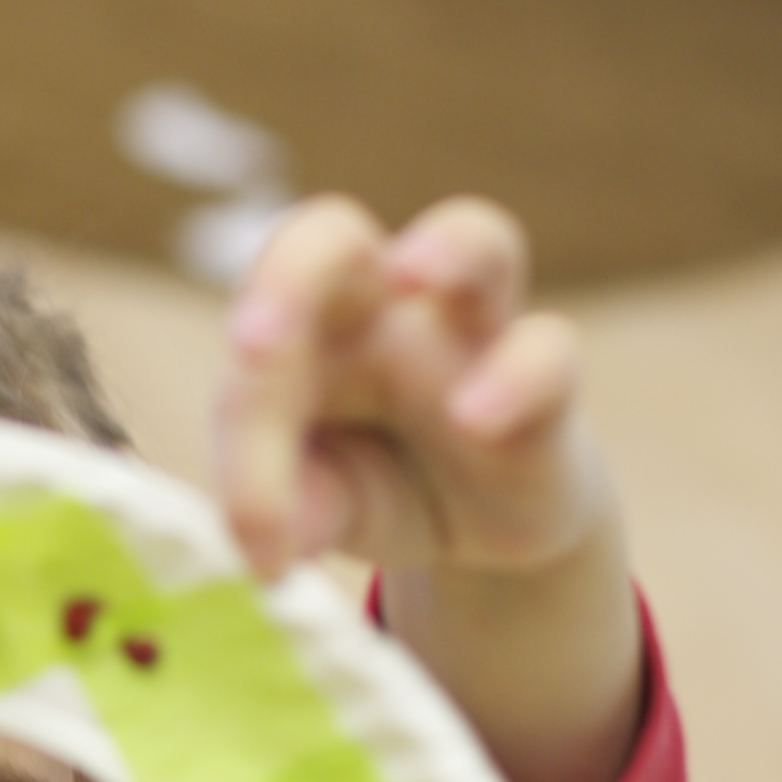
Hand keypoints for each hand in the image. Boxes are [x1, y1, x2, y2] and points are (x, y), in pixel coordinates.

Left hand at [209, 196, 611, 584]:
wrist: (483, 534)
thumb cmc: (379, 484)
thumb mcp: (323, 503)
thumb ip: (290, 508)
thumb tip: (265, 548)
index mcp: (308, 328)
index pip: (258, 316)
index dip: (237, 349)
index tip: (234, 405)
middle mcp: (387, 308)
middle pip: (334, 234)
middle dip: (292, 274)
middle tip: (255, 348)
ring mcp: (472, 336)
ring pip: (480, 240)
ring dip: (447, 246)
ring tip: (412, 273)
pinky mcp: (545, 390)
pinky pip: (548, 353)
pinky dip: (513, 379)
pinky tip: (474, 421)